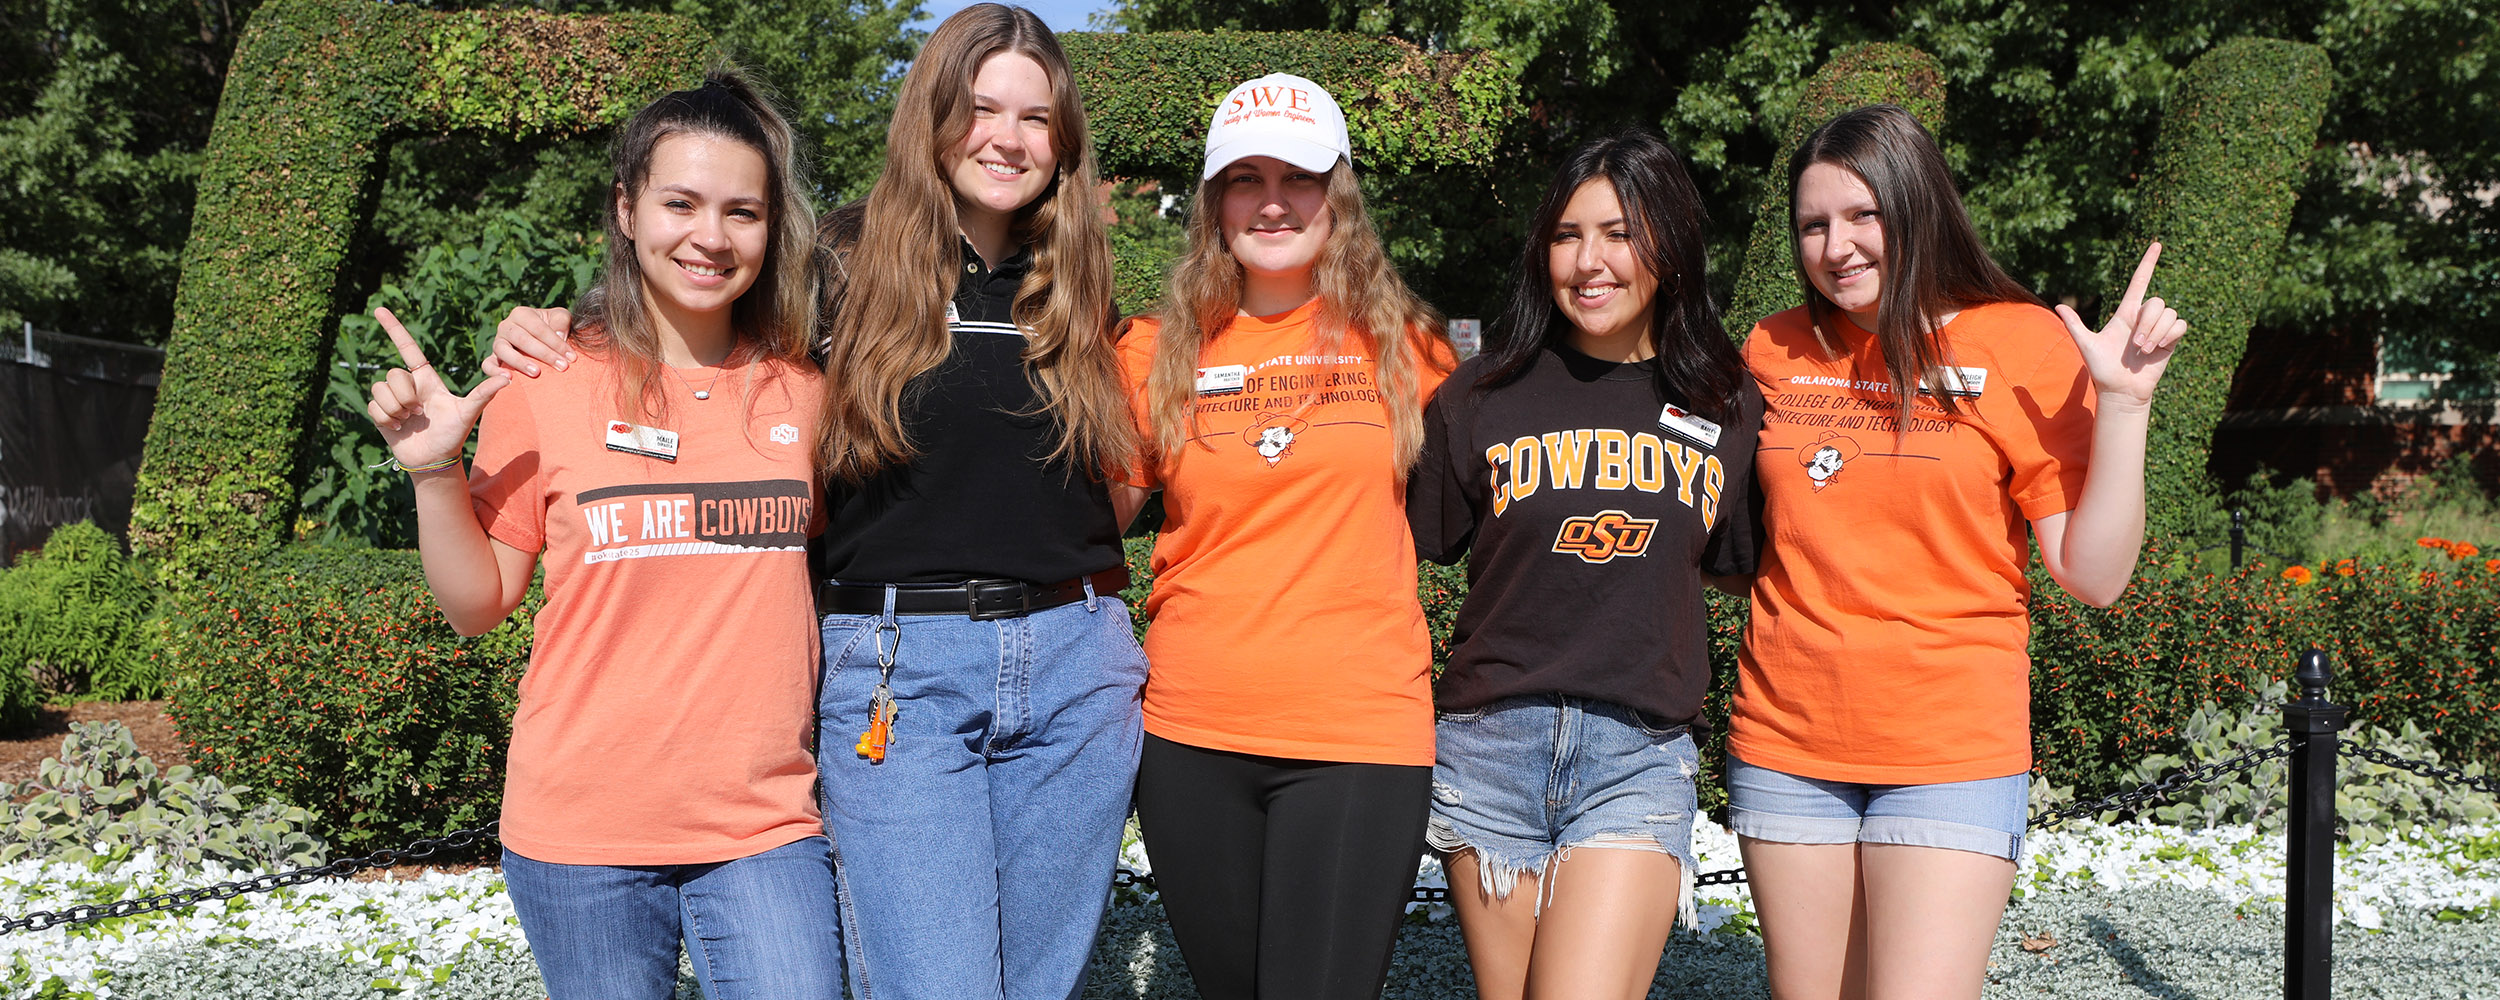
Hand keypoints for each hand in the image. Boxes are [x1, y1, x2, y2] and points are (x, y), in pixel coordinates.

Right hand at [365, 307, 508, 469]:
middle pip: (395, 374)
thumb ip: (484, 394)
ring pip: (382, 389)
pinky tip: (399, 428)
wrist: (434, 459)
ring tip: (410, 421)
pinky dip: (387, 419)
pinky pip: (374, 406)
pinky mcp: (379, 411)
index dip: (393, 328)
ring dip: (397, 409)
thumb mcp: (469, 413)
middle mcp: (408, 384)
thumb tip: (507, 378)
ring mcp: (392, 397)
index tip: (379, 309)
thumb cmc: (453, 434)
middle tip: (420, 413)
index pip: (407, 348)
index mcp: (426, 377)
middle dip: (407, 397)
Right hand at [491, 306, 576, 376]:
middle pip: (522, 339)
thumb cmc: (553, 327)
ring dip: (520, 362)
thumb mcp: (560, 318)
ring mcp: (498, 342)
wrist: (542, 341)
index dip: (556, 343)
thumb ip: (561, 321)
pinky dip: (494, 371)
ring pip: (503, 350)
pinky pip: (487, 364)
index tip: (571, 357)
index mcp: (522, 314)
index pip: (538, 328)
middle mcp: (506, 326)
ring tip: (536, 373)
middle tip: (562, 367)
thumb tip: (559, 335)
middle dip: (544, 354)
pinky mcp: (493, 358)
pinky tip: (509, 379)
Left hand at [2054, 242, 2187, 408]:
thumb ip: (2074, 325)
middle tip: (2135, 345)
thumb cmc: (2102, 369)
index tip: (2156, 244)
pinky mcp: (2171, 340)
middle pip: (2156, 301)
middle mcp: (2143, 317)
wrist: (2120, 390)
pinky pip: (2180, 325)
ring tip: (2144, 350)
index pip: (2139, 282)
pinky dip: (2169, 336)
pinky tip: (2157, 349)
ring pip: (2168, 313)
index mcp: (2125, 313)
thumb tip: (2058, 305)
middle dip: (2147, 323)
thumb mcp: (2086, 345)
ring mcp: (2158, 328)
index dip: (2147, 263)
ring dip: (2156, 333)